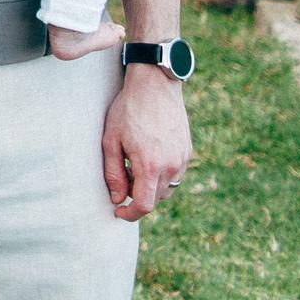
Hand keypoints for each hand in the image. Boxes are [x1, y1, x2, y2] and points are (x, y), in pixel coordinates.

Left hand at [103, 63, 191, 220]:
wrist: (155, 85)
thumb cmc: (128, 110)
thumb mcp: (111, 140)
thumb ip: (114, 173)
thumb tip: (117, 199)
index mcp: (151, 166)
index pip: (145, 205)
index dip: (130, 214)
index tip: (118, 212)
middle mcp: (171, 167)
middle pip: (156, 199)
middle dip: (137, 196)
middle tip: (121, 176)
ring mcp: (182, 160)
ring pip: (166, 188)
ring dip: (150, 186)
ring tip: (133, 164)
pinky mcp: (187, 151)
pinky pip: (175, 174)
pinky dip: (160, 174)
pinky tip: (147, 154)